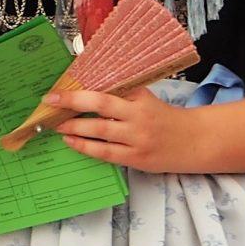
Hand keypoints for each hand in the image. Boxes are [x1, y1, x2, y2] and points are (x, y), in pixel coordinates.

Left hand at [45, 84, 201, 173]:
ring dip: (74, 127)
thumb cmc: (164, 117)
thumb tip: (84, 89)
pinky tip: (71, 141)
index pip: (106, 87)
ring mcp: (137, 137)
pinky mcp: (136, 157)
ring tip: (57, 125)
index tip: (59, 88)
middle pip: (101, 104)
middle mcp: (139, 114)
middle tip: (50, 102)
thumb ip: (121, 93)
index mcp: (140, 95)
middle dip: (72, 102)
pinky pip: (105, 152)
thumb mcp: (146, 99)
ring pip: (99, 130)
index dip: (81, 88)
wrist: (194, 141)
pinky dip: (85, 146)